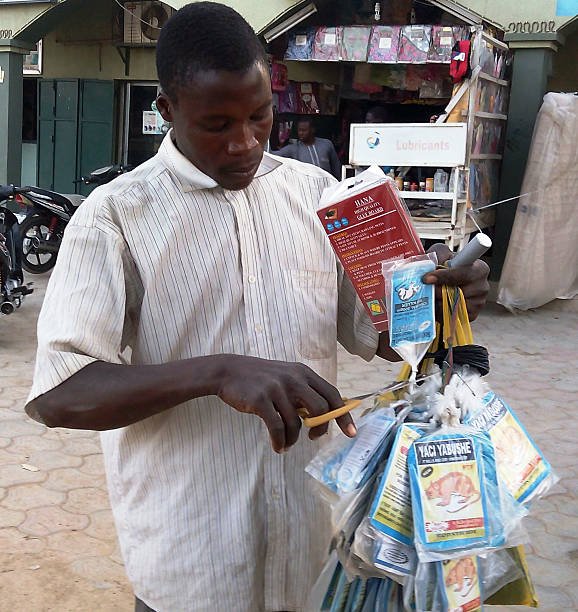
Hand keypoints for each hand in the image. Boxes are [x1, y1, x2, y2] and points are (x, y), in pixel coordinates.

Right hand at [216, 355, 355, 452]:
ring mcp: (277, 388)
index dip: (343, 415)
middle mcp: (293, 378)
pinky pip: (276, 428)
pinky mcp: (260, 400)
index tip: (351, 432)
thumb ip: (303, 393)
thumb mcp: (285, 378)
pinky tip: (278, 446)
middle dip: (320, 429)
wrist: (228, 371)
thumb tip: (323, 417)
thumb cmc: (260, 379)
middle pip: (320, 408)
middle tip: (312, 438)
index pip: (332, 394)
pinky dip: (279, 441)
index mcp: (303, 373)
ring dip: (292, 439)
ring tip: (285, 444)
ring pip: (296, 423)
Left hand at [423, 243, 489, 320]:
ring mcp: (478, 303)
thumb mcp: (442, 253)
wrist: (447, 281)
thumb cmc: (446, 266)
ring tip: (428, 297)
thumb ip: (437, 254)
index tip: (427, 278)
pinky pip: (453, 317)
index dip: (444, 276)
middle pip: (458, 293)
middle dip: (437, 291)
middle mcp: (482, 287)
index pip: (463, 273)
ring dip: (437, 303)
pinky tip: (434, 306)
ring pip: (453, 306)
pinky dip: (440, 313)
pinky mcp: (471, 316)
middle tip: (424, 289)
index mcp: (479, 268)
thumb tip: (427, 263)